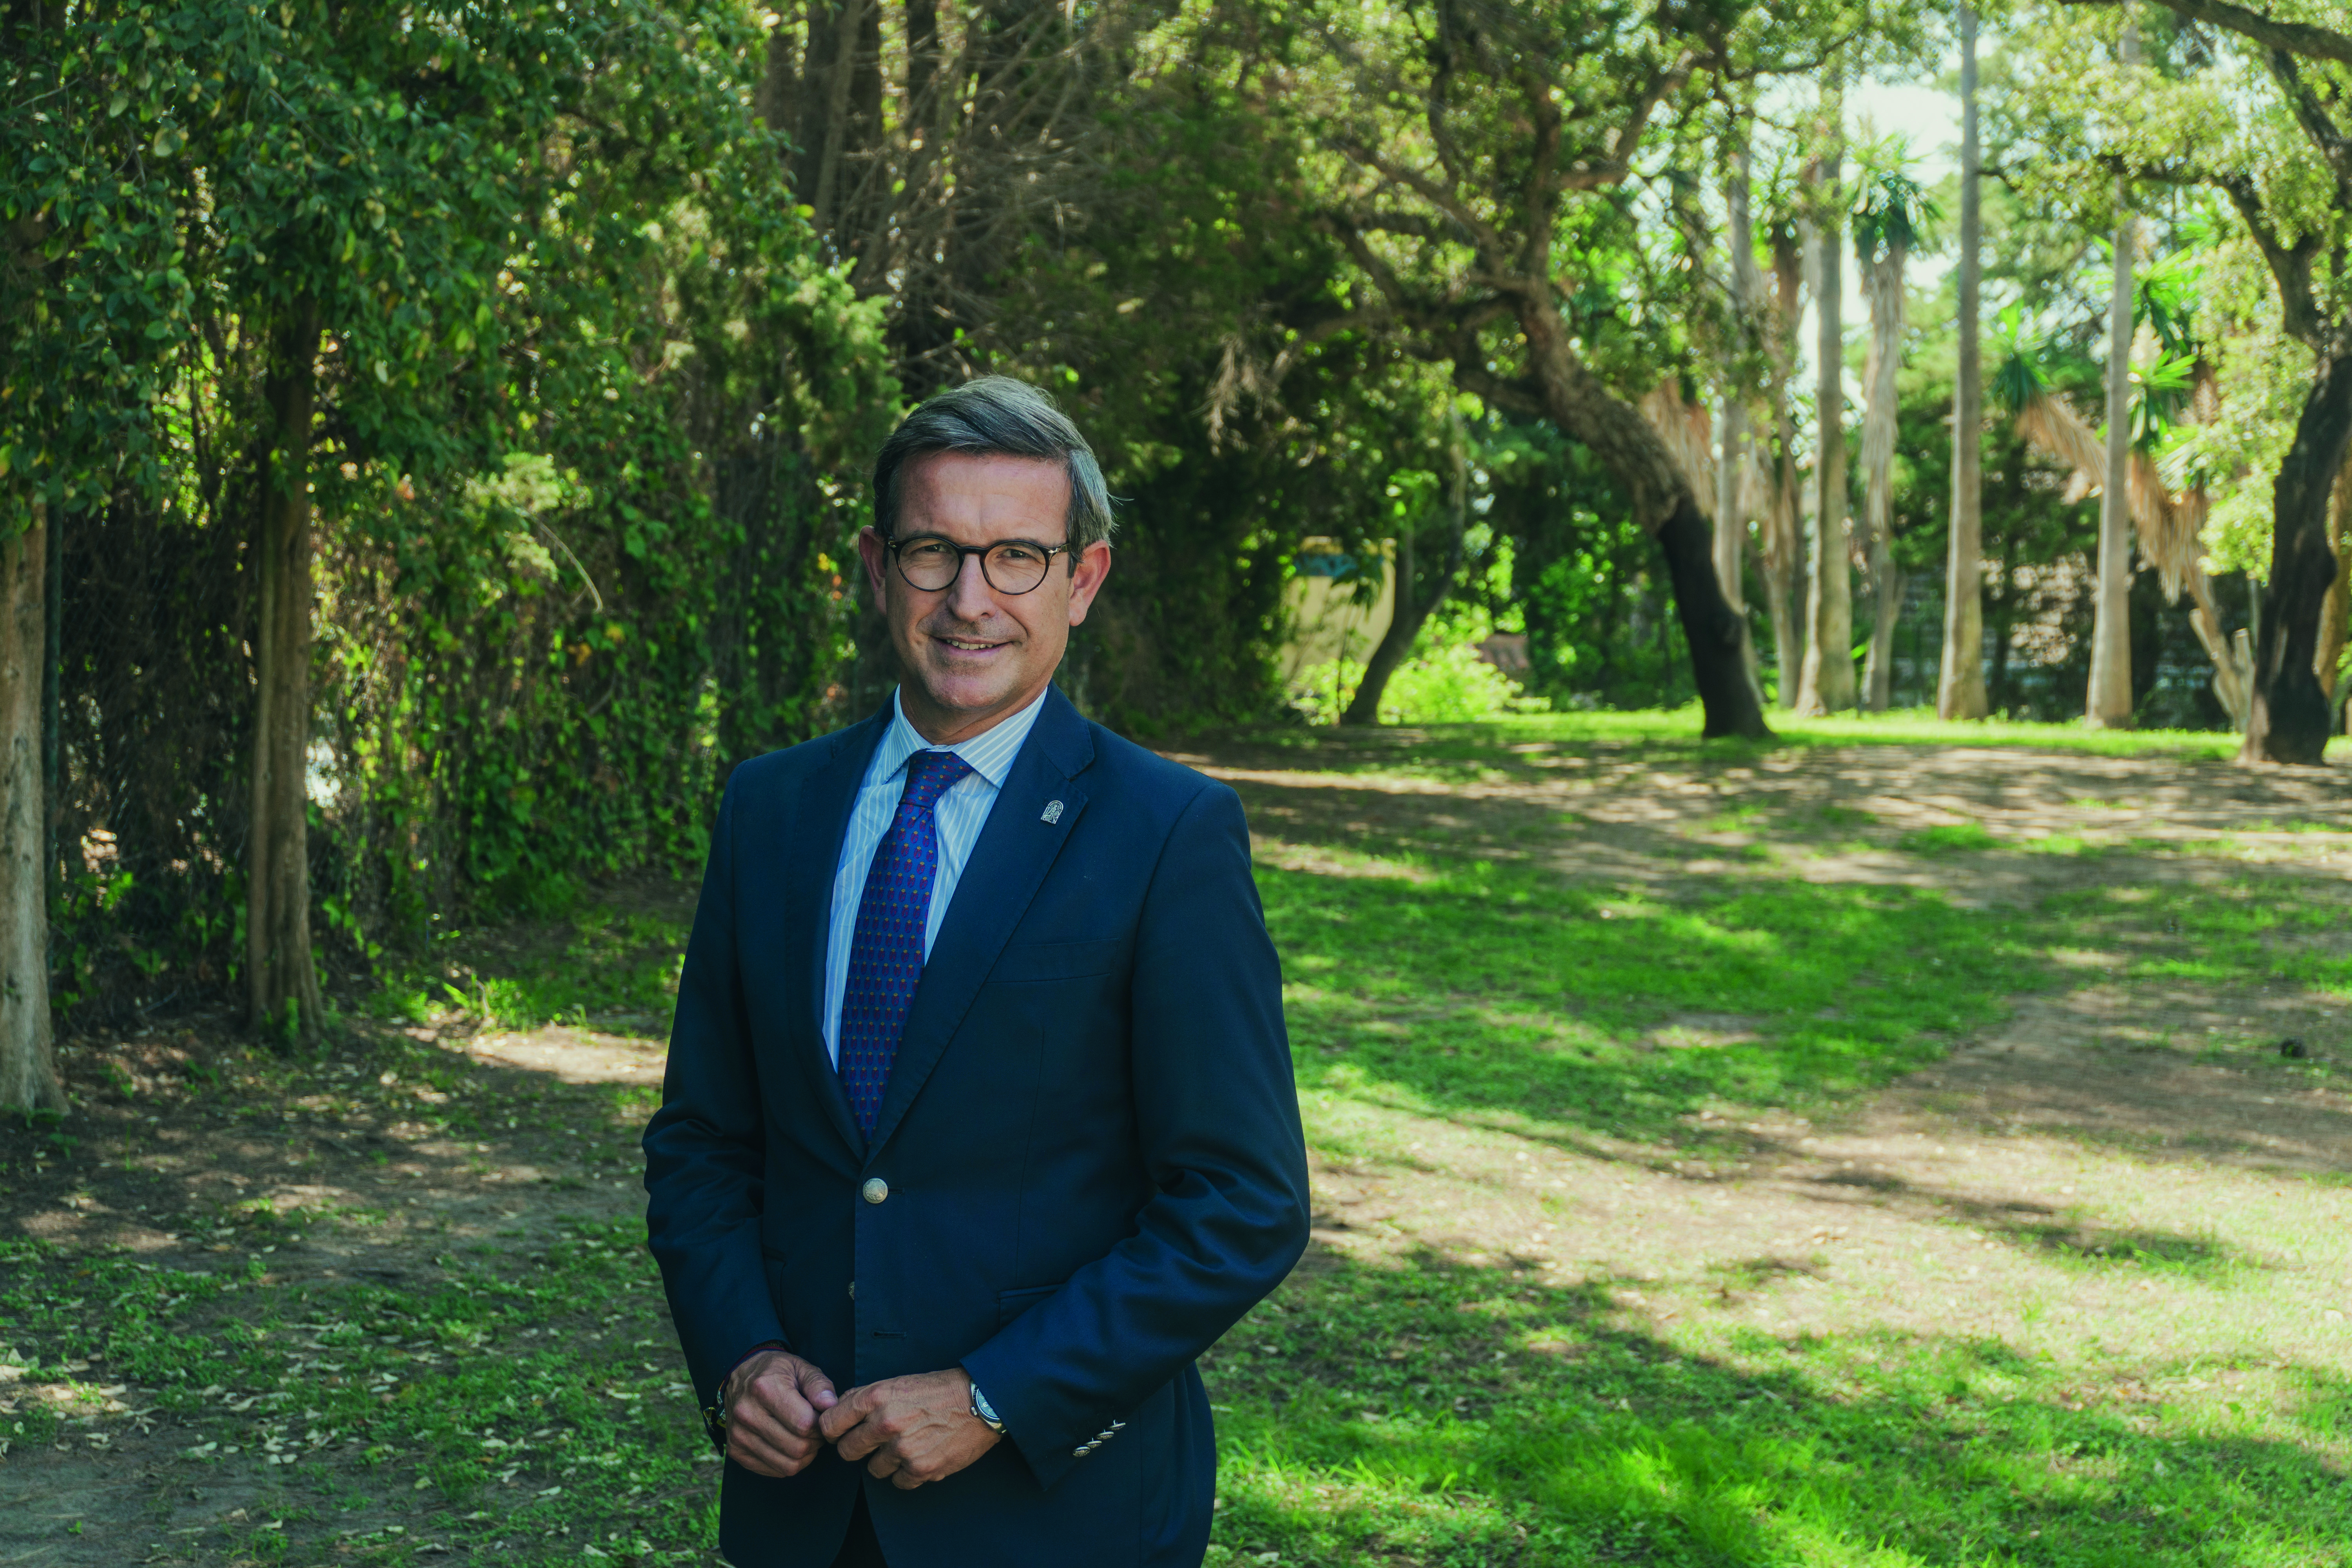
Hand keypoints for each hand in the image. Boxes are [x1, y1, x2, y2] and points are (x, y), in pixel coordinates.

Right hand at [723, 1350, 839, 1477]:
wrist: (740, 1377)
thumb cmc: (777, 1372)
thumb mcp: (801, 1367)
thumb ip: (819, 1385)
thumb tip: (831, 1406)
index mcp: (764, 1388)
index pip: (804, 1424)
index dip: (821, 1425)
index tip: (821, 1416)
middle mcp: (747, 1414)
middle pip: (797, 1448)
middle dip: (815, 1442)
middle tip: (815, 1429)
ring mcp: (738, 1435)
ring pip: (787, 1465)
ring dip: (804, 1455)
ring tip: (805, 1437)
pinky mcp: (736, 1451)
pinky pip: (774, 1471)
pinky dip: (789, 1463)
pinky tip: (789, 1444)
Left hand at [819, 1366, 999, 1489]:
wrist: (980, 1400)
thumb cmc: (938, 1389)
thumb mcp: (897, 1382)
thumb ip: (864, 1397)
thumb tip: (836, 1412)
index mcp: (876, 1397)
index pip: (829, 1425)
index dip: (833, 1431)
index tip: (841, 1433)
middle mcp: (886, 1423)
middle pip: (847, 1451)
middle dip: (858, 1448)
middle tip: (875, 1441)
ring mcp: (903, 1449)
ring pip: (873, 1469)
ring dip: (886, 1461)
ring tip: (907, 1444)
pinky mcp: (921, 1469)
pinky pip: (898, 1482)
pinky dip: (907, 1474)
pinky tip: (921, 1455)